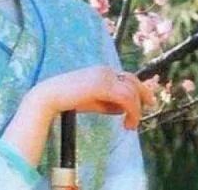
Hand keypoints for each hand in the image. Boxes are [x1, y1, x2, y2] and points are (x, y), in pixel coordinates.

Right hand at [34, 65, 155, 129]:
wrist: (50, 96)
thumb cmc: (68, 100)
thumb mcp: (93, 101)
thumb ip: (109, 103)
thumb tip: (124, 110)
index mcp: (102, 71)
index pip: (128, 77)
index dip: (140, 88)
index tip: (148, 101)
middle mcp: (105, 71)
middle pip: (133, 82)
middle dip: (143, 97)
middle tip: (145, 112)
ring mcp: (104, 77)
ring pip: (131, 92)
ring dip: (136, 111)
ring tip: (129, 126)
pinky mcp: (103, 86)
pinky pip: (126, 98)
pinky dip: (132, 112)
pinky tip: (127, 124)